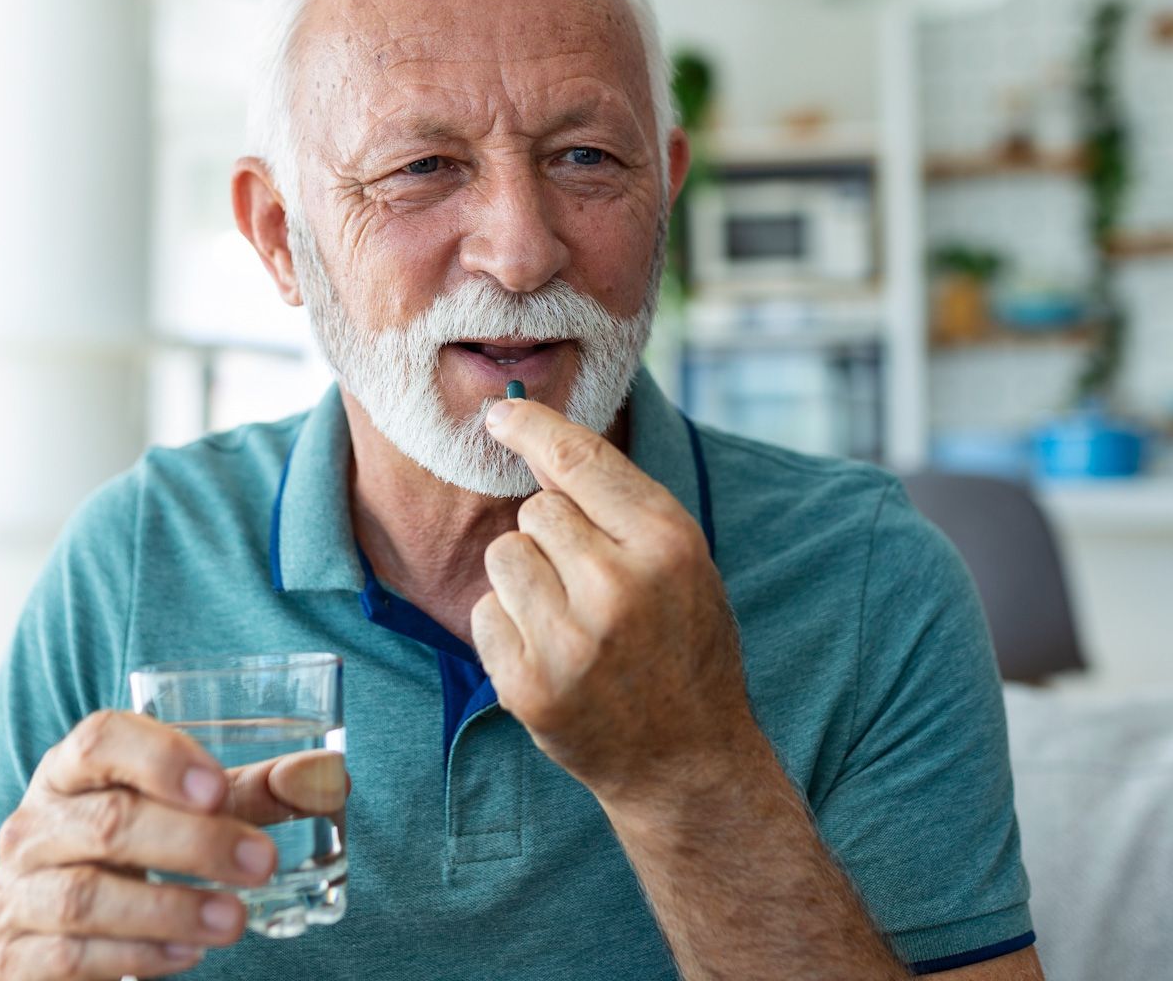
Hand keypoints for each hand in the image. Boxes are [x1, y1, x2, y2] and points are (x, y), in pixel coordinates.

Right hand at [0, 710, 347, 978]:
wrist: (28, 929)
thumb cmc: (118, 851)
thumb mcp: (172, 813)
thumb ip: (246, 794)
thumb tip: (330, 778)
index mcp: (71, 771)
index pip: (98, 740)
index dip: (159, 758)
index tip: (217, 788)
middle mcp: (36, 825)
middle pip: (109, 822)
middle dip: (194, 843)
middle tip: (263, 863)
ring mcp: (19, 893)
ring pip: (87, 896)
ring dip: (170, 908)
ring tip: (236, 920)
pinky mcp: (17, 957)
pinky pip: (72, 956)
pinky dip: (135, 955)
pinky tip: (187, 953)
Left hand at [474, 398, 756, 806]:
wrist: (687, 760)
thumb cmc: (683, 644)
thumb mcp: (679, 562)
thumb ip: (618, 502)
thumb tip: (534, 434)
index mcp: (667, 544)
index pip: (579, 460)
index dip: (533, 427)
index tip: (501, 413)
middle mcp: (618, 587)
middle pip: (535, 509)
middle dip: (552, 535)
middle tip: (591, 582)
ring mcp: (570, 641)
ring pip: (504, 555)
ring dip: (525, 579)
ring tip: (570, 618)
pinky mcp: (529, 684)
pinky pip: (485, 612)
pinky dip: (508, 628)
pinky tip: (552, 655)